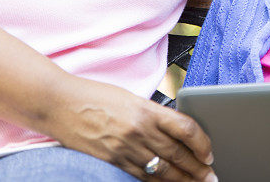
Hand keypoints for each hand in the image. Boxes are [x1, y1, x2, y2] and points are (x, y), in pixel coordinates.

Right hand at [49, 78, 216, 181]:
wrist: (59, 104)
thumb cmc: (95, 96)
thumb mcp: (130, 99)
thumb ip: (152, 114)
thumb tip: (175, 131)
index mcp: (147, 109)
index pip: (185, 129)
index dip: (202, 143)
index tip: (209, 152)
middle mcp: (139, 130)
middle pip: (177, 154)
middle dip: (197, 169)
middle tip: (211, 177)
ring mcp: (124, 148)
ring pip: (162, 170)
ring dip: (182, 180)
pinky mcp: (111, 162)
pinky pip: (140, 176)